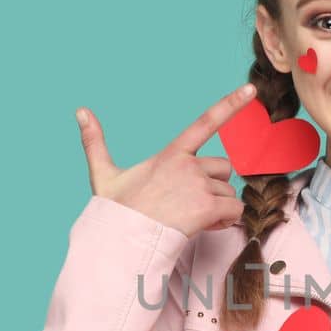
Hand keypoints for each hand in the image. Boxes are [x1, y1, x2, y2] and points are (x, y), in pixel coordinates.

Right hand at [77, 82, 256, 238]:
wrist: (121, 239)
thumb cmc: (115, 210)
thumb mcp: (103, 174)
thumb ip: (95, 141)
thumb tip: (80, 110)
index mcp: (171, 154)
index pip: (205, 122)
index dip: (230, 104)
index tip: (250, 90)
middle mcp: (189, 165)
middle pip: (223, 168)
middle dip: (214, 186)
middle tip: (192, 204)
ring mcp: (199, 185)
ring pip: (228, 193)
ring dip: (218, 207)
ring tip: (193, 219)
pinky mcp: (207, 206)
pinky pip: (234, 210)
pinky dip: (226, 220)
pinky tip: (207, 227)